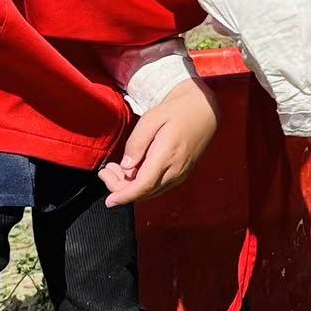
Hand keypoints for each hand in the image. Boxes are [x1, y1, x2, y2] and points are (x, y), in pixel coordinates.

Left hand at [98, 78, 218, 206]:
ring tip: (115, 168)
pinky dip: (142, 184)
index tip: (108, 200)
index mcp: (167, 156)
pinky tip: (133, 169)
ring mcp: (181, 174)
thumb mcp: (151, 118)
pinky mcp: (182, 173)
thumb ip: (137, 143)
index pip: (143, 186)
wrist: (204, 110)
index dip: (124, 196)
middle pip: (144, 192)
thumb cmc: (176, 111)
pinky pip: (159, 186)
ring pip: (151, 192)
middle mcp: (176, 170)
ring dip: (130, 186)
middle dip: (121, 188)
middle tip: (105, 171)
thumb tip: (126, 166)